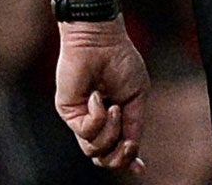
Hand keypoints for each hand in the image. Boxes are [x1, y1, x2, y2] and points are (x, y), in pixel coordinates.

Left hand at [55, 19, 149, 172]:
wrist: (101, 42)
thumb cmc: (121, 62)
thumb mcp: (136, 96)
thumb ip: (133, 125)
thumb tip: (132, 150)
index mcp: (115, 117)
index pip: (118, 147)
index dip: (129, 161)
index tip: (141, 168)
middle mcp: (96, 121)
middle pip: (103, 157)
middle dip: (118, 157)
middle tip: (127, 146)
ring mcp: (81, 119)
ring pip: (94, 149)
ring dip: (110, 131)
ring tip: (113, 106)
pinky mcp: (69, 114)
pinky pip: (86, 131)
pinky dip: (97, 116)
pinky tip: (97, 97)